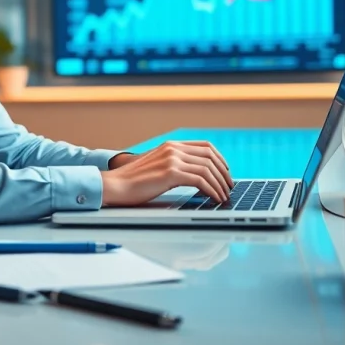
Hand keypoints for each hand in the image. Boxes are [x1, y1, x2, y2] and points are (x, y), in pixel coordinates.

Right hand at [100, 141, 232, 206]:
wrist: (115, 186)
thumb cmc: (133, 182)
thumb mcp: (156, 168)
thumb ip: (173, 166)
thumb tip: (194, 177)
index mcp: (171, 145)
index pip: (205, 146)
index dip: (220, 159)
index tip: (226, 172)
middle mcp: (173, 149)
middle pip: (210, 156)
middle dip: (224, 173)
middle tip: (229, 187)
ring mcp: (172, 159)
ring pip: (208, 169)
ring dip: (220, 184)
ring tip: (224, 196)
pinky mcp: (170, 173)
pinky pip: (200, 180)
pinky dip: (211, 190)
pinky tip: (214, 199)